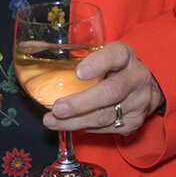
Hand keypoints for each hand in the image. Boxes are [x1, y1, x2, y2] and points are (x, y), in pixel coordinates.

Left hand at [46, 39, 161, 135]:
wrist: (144, 89)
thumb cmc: (112, 68)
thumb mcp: (101, 54)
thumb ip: (76, 53)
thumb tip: (31, 48)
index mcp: (126, 55)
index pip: (116, 55)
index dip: (98, 63)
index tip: (79, 72)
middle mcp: (136, 77)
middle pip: (111, 92)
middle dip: (81, 103)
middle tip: (57, 108)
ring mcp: (138, 102)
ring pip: (106, 116)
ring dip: (75, 121)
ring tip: (52, 121)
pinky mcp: (134, 122)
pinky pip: (106, 129)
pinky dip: (84, 128)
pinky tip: (68, 125)